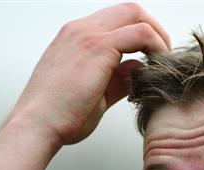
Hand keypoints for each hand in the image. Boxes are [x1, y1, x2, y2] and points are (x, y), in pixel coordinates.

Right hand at [8, 2, 170, 146]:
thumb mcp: (96, 92)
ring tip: (164, 61)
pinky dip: (156, 46)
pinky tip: (159, 66)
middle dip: (155, 29)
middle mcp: (80, 29)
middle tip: (165, 55)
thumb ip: (118, 77)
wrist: (38, 125)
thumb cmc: (61, 115)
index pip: (117, 20)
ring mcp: (88, 35)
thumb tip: (139, 69)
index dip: (142, 33)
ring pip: (136, 15)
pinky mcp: (98, 47)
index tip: (155, 56)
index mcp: (76, 38)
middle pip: (130, 10)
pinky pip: (140, 33)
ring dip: (158, 37)